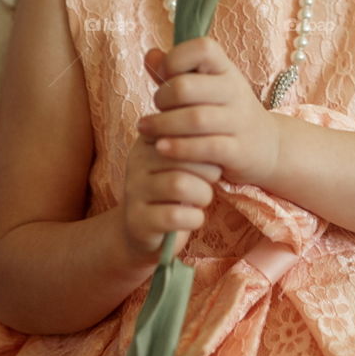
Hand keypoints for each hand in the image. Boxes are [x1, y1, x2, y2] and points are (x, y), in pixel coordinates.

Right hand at [120, 129, 222, 267]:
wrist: (146, 228)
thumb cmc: (175, 186)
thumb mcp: (183, 159)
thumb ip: (196, 141)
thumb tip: (221, 128)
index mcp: (150, 137)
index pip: (183, 128)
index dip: (207, 143)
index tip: (216, 156)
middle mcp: (136, 159)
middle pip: (183, 154)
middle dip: (209, 170)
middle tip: (213, 179)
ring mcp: (134, 189)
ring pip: (179, 184)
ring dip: (203, 194)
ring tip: (203, 198)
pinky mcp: (137, 219)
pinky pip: (174, 216)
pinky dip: (194, 218)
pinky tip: (194, 218)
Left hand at [139, 36, 280, 187]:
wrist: (266, 145)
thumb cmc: (223, 111)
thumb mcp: (205, 87)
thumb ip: (176, 72)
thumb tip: (151, 55)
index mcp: (226, 69)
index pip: (202, 49)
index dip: (175, 58)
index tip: (164, 75)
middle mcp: (235, 90)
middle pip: (187, 88)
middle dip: (162, 98)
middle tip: (154, 107)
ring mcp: (239, 121)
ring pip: (194, 119)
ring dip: (162, 125)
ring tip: (145, 129)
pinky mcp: (238, 151)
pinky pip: (206, 147)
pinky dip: (179, 148)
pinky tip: (161, 148)